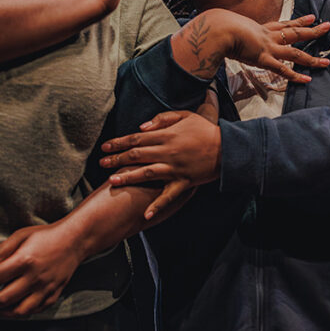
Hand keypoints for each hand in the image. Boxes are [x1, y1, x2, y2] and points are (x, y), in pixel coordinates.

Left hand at [0, 223, 81, 316]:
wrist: (75, 240)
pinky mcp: (53, 295)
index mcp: (24, 260)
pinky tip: (11, 307)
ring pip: (18, 311)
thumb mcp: (21, 235)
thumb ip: (0, 251)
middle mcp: (35, 278)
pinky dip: (19, 312)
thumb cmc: (45, 235)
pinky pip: (33, 311)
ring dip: (0, 312)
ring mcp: (45, 289)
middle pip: (3, 298)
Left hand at [100, 109, 221, 207]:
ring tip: (112, 181)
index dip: (119, 142)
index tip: (105, 146)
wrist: (227, 148)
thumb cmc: (206, 129)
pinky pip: (168, 196)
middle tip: (101, 162)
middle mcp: (167, 152)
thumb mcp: (185, 116)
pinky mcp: (184, 182)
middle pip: (137, 155)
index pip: (137, 138)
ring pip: (146, 173)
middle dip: (117, 159)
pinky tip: (145, 214)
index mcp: (166, 136)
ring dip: (128, 177)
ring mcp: (175, 169)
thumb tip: (141, 126)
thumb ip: (162, 119)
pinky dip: (157, 205)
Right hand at [173, 10, 329, 80]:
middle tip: (327, 26)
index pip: (284, 24)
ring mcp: (268, 48)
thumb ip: (229, 31)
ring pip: (296, 53)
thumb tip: (218, 30)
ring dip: (312, 58)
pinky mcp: (264, 59)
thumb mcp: (228, 26)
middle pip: (295, 33)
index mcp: (260, 28)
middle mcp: (268, 36)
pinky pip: (284, 70)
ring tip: (327, 61)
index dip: (298, 21)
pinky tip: (308, 80)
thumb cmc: (218, 27)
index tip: (311, 17)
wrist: (219, 28)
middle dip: (312, 30)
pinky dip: (296, 76)